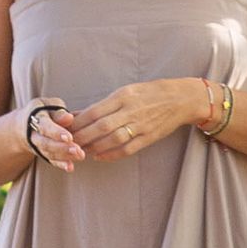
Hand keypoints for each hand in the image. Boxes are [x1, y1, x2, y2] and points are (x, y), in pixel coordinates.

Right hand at [24, 102, 82, 172]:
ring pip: (48, 153)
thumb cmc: (45, 109)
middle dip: (62, 148)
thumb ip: (59, 113)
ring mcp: (37, 146)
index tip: (69, 137)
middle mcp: (33, 134)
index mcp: (36, 118)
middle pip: (45, 143)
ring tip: (80, 156)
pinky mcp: (43, 153)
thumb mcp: (50, 105)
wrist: (26, 123)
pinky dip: (60, 164)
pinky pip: (51, 160)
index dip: (56, 133)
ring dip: (64, 156)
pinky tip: (70, 167)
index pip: (45, 126)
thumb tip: (69, 118)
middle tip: (77, 150)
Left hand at [73, 76, 209, 160]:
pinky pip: (128, 148)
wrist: (180, 98)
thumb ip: (104, 104)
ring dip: (95, 147)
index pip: (95, 111)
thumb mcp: (127, 91)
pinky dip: (112, 154)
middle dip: (82, 137)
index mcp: (123, 95)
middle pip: (101, 127)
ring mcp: (141, 125)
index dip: (78, 122)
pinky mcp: (149, 137)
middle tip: (69, 143)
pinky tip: (100, 156)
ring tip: (82, 151)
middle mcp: (131, 110)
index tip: (66, 129)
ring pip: (113, 139)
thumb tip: (79, 113)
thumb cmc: (150, 92)